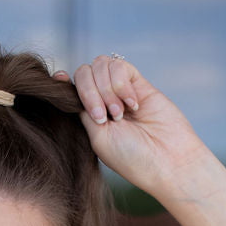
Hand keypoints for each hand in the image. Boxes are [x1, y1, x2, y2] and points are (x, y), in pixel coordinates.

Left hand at [53, 56, 206, 197]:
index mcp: (89, 117)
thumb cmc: (131, 157)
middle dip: (89, 92)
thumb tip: (62, 80)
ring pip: (100, 65)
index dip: (64, 82)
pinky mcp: (138, 83)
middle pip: (83, 73)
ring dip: (106, 89)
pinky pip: (119, 66)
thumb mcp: (98, 137)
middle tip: (103, 118)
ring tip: (120, 114)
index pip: (71, 88)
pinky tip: (132, 105)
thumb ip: (82, 109)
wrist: (166, 160)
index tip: (58, 80)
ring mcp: (121, 91)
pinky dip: (121, 84)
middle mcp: (103, 101)